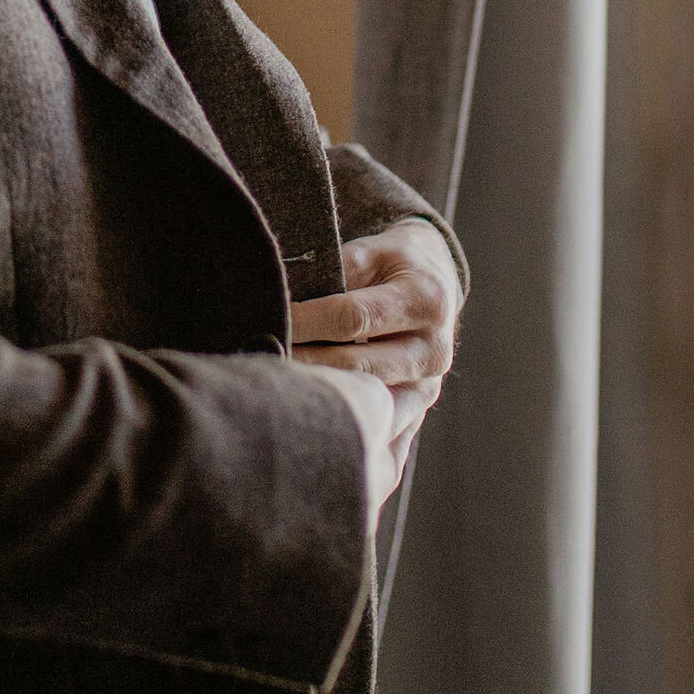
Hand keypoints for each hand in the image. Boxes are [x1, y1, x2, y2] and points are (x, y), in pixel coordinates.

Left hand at [292, 219, 460, 495]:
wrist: (435, 287)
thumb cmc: (391, 264)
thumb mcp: (370, 250)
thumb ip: (332, 269)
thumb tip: (280, 291)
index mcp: (425, 301)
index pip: (351, 317)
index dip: (303, 321)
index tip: (266, 321)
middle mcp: (433, 351)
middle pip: (355, 367)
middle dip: (301, 365)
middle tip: (257, 363)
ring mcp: (427, 389)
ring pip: (364, 406)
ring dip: (318, 402)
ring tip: (273, 395)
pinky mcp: (416, 415)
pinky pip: (382, 443)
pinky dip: (345, 442)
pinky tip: (310, 437)